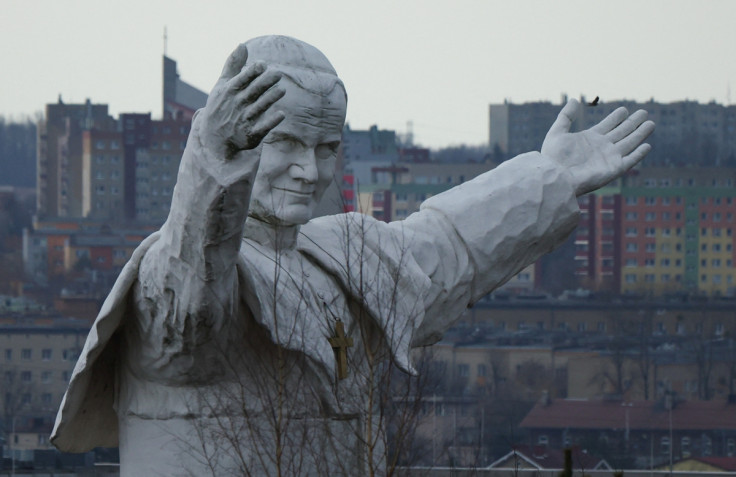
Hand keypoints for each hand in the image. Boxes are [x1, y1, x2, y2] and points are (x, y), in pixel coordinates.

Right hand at [199, 44, 285, 159]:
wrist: (214, 138)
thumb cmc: (220, 106)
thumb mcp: (222, 85)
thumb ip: (233, 65)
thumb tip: (242, 44)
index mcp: (229, 91)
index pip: (242, 79)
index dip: (252, 72)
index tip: (263, 65)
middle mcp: (236, 105)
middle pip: (253, 92)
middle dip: (265, 83)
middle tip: (278, 74)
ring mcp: (243, 121)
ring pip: (259, 108)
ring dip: (270, 99)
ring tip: (282, 90)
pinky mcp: (251, 135)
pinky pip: (263, 128)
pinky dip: (271, 122)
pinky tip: (281, 114)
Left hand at [541, 99, 654, 195]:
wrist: (556, 177)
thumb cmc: (554, 157)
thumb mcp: (557, 132)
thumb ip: (566, 116)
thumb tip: (573, 100)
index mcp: (589, 138)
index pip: (607, 125)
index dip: (616, 117)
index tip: (624, 109)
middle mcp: (601, 147)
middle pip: (622, 132)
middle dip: (633, 122)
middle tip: (644, 112)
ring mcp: (609, 157)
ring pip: (629, 143)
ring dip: (640, 134)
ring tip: (650, 123)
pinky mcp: (614, 169)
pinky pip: (630, 160)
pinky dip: (639, 154)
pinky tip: (647, 146)